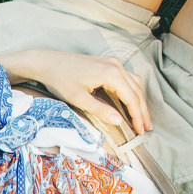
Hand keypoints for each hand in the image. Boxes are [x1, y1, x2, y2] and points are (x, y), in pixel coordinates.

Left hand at [17, 49, 151, 132]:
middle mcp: (116, 65)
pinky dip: (132, 91)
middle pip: (137, 90)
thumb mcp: (78, 98)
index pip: (132, 98)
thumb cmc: (59, 80)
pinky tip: (131, 102)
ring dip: (139, 100)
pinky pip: (126, 77)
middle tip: (147, 128)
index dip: (137, 116)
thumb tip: (119, 121)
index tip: (140, 131)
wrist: (46, 62)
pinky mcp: (107, 63)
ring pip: (134, 83)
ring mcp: (112, 62)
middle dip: (143, 111)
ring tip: (142, 118)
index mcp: (111, 74)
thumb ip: (100, 110)